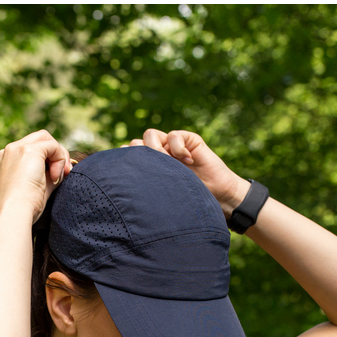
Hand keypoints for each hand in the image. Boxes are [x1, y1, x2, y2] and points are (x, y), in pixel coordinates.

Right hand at [0, 130, 71, 222]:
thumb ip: (48, 174)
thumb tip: (63, 169)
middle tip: (65, 173)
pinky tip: (56, 177)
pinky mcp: (29, 150)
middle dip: (56, 153)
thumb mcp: (37, 187)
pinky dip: (60, 159)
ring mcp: (18, 148)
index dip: (50, 159)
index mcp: (8, 159)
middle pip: (41, 138)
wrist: (14, 214)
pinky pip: (53, 146)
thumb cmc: (24, 208)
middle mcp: (11, 150)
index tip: (57, 177)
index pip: (34, 148)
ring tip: (58, 177)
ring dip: (59, 156)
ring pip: (47, 139)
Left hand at [126, 128, 249, 217]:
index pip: (128, 156)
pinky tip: (188, 161)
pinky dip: (177, 148)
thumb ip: (145, 186)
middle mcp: (157, 154)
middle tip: (152, 171)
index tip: (127, 173)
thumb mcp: (162, 195)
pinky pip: (174, 136)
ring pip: (151, 135)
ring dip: (155, 149)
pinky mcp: (188, 140)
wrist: (217, 196)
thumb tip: (120, 186)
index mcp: (148, 167)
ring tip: (168, 164)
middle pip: (136, 143)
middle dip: (139, 155)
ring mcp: (171, 146)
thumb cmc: (188, 202)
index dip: (125, 159)